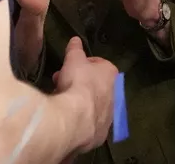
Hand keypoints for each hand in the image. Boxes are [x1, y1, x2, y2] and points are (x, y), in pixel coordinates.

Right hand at [52, 36, 117, 150]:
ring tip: (60, 101)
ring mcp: (108, 116)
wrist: (76, 119)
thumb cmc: (78, 83)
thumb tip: (75, 39)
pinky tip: (66, 118)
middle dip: (77, 83)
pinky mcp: (100, 134)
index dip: (81, 64)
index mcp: (111, 74)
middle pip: (94, 85)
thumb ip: (75, 49)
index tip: (68, 67)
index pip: (98, 64)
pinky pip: (88, 123)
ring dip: (78, 102)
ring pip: (91, 105)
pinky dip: (78, 120)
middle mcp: (115, 95)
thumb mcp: (73, 59)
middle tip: (60, 83)